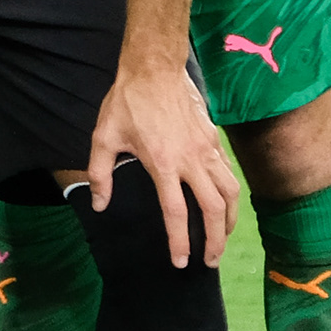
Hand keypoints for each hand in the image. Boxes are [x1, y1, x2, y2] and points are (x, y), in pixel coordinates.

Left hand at [85, 53, 236, 268]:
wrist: (155, 68)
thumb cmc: (127, 103)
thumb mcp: (103, 137)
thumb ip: (100, 174)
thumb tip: (99, 205)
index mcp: (163, 164)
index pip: (177, 213)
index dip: (180, 241)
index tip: (182, 262)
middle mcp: (192, 161)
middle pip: (213, 209)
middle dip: (215, 240)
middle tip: (210, 261)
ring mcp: (208, 150)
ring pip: (230, 193)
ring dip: (229, 220)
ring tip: (223, 238)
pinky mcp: (215, 140)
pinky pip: (229, 174)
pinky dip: (230, 196)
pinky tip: (224, 205)